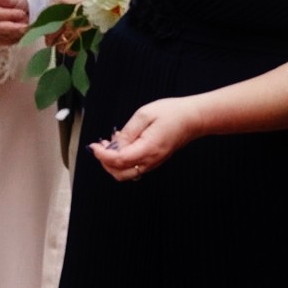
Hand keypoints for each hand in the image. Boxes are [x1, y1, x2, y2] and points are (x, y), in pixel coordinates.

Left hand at [88, 96, 205, 181]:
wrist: (193, 118)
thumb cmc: (173, 113)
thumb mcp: (145, 114)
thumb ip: (127, 132)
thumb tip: (114, 145)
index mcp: (148, 149)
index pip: (119, 160)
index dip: (102, 155)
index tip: (94, 146)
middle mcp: (151, 160)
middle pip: (120, 173)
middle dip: (105, 162)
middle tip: (99, 147)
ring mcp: (154, 162)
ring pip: (127, 173)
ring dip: (113, 162)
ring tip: (109, 145)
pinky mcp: (154, 160)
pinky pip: (134, 167)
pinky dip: (123, 161)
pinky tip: (121, 145)